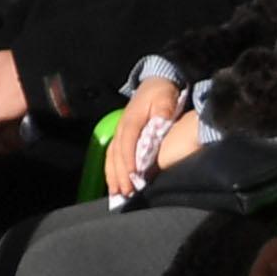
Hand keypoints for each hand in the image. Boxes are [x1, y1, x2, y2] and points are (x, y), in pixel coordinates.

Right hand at [107, 75, 182, 200]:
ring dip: (113, 175)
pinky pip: (112, 155)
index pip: (128, 142)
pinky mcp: (121, 137)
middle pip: (117, 154)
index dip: (130, 160)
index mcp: (131, 119)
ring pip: (111, 156)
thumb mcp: (165, 97)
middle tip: (126, 193)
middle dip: (120, 174)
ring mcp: (119, 132)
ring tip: (117, 194)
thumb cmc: (161, 92)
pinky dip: (112, 170)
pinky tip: (114, 183)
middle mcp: (121, 128)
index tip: (134, 177)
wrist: (154, 81)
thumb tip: (159, 125)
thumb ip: (162, 112)